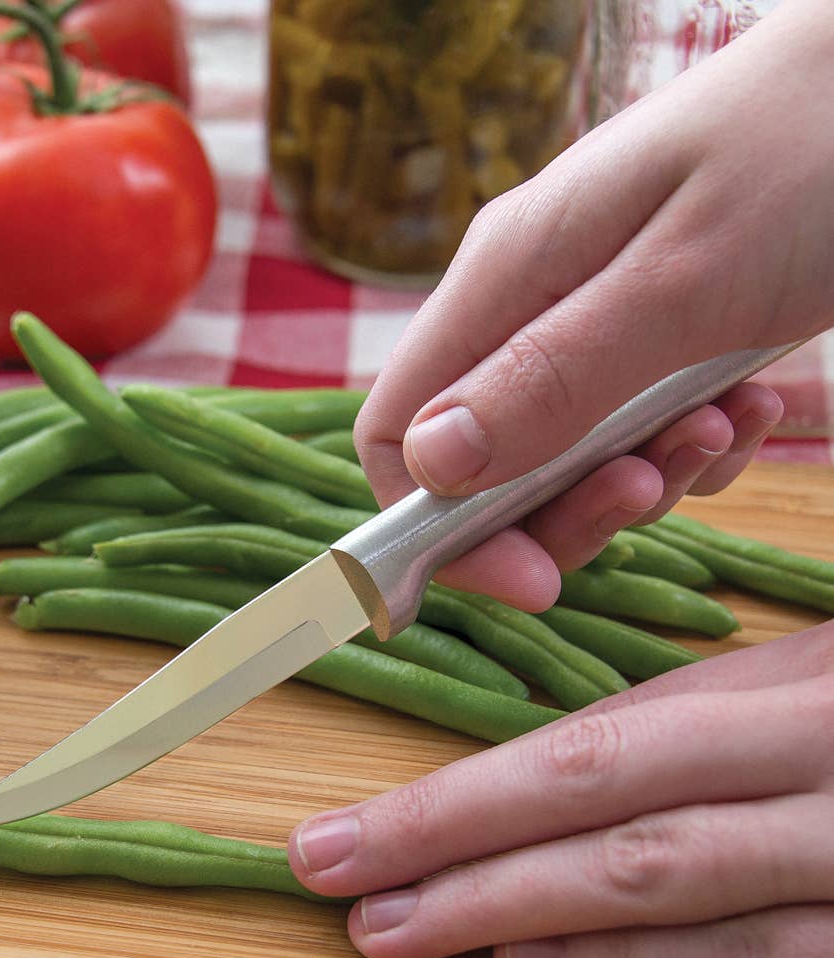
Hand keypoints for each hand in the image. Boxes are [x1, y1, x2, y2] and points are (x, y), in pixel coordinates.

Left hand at [287, 622, 833, 957]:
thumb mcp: (823, 656)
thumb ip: (718, 692)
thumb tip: (570, 752)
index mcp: (790, 687)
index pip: (591, 746)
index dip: (461, 794)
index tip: (348, 829)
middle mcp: (821, 768)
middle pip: (604, 816)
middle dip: (449, 854)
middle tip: (328, 882)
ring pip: (668, 897)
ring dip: (515, 921)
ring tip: (397, 932)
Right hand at [356, 0, 833, 611]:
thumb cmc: (808, 148)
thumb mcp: (680, 282)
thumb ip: (550, 377)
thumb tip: (431, 466)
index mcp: (502, 281)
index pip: (399, 432)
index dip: (439, 525)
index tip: (529, 575)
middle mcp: (527, 308)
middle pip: (484, 465)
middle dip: (562, 511)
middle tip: (651, 494)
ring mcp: (588, 321)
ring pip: (566, 459)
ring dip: (645, 474)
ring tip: (721, 424)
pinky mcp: (651, 336)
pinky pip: (638, 434)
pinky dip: (692, 447)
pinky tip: (753, 406)